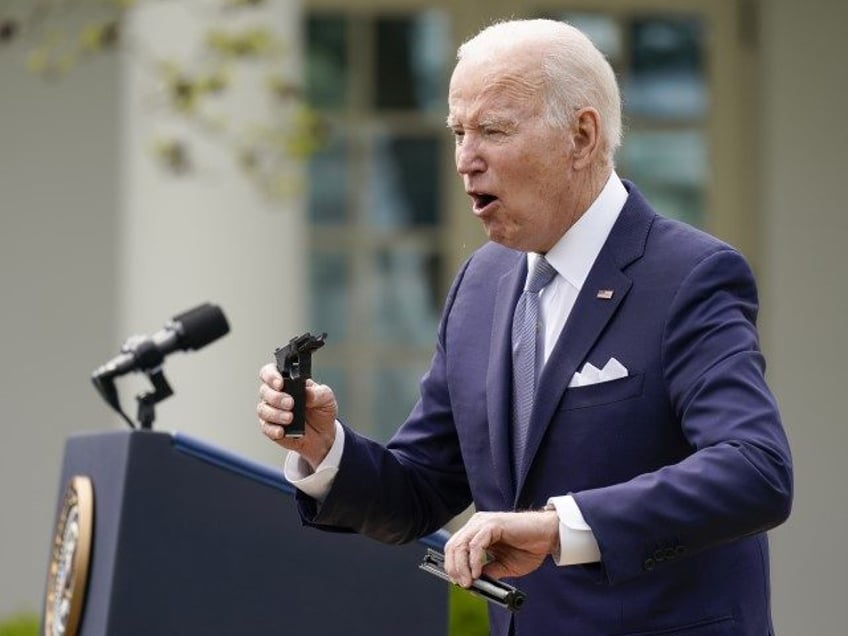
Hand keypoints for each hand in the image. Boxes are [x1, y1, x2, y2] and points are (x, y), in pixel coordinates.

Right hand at [257, 362, 337, 469]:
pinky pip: (265, 427)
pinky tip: (282, 431)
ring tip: (290, 418)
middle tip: (290, 403)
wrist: (323, 434)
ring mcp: (272, 411)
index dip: (271, 376)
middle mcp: (276, 394)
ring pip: (263, 409)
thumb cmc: (321, 411)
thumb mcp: (327, 397)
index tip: (280, 383)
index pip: (270, 372)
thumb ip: (319, 393)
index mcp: (288, 382)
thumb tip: (308, 393)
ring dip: (275, 413)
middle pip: (265, 391)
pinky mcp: (271, 428)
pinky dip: (273, 429)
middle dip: (276, 397)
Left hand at [443, 510, 558, 587]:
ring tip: (469, 582)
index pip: (454, 547)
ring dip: (462, 567)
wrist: (548, 537)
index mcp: (476, 532)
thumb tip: (474, 584)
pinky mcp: (493, 524)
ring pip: (461, 544)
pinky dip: (474, 561)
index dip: (452, 565)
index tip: (458, 582)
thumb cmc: (529, 548)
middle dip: (454, 568)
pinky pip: (476, 544)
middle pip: (453, 546)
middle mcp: (477, 524)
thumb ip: (489, 572)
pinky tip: (478, 573)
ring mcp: (483, 523)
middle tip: (462, 584)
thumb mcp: (504, 566)